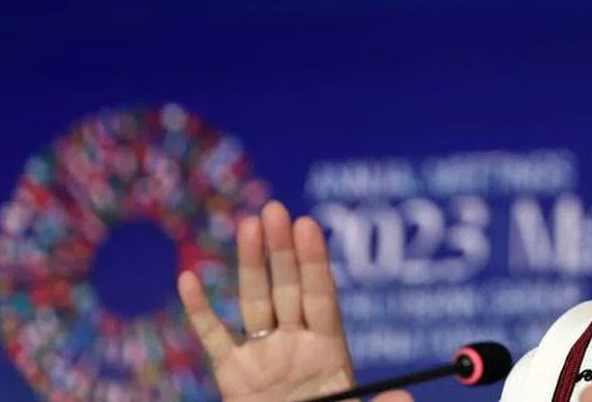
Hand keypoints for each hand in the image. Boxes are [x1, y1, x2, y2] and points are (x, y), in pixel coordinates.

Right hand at [178, 200, 412, 401]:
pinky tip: (189, 279)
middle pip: (288, 290)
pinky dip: (201, 310)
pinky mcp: (232, 376)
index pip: (321, 297)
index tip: (309, 225)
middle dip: (281, 250)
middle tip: (275, 209)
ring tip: (247, 225)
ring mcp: (263, 357)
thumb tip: (403, 397)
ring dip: (248, 264)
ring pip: (253, 302)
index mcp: (329, 351)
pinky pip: (214, 339)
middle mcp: (296, 344)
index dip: (314, 262)